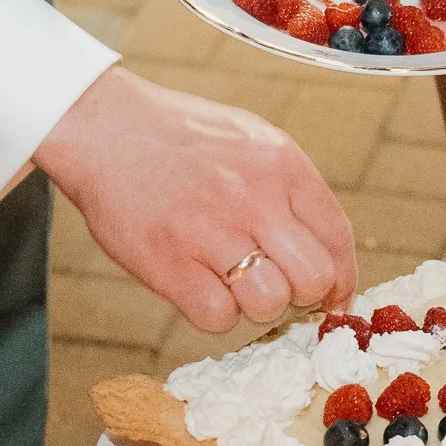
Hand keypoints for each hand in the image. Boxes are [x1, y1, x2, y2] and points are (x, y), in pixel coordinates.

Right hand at [35, 67, 356, 331]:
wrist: (103, 128)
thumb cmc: (180, 138)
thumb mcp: (251, 141)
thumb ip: (290, 190)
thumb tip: (328, 256)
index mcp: (281, 163)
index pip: (336, 236)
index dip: (342, 277)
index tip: (334, 295)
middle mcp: (253, 197)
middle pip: (313, 278)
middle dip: (300, 294)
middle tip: (274, 285)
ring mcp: (210, 231)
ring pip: (269, 303)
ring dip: (255, 305)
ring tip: (229, 280)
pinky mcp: (168, 263)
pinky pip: (217, 317)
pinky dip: (214, 314)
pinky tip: (199, 287)